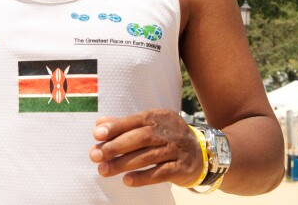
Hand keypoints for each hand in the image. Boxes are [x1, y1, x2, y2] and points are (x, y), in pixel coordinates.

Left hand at [89, 109, 203, 187]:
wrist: (202, 153)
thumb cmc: (167, 137)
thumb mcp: (149, 126)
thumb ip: (124, 125)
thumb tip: (99, 124)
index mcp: (158, 117)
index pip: (135, 120)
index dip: (115, 127)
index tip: (96, 135)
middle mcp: (168, 131)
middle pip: (140, 138)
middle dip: (116, 147)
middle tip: (95, 156)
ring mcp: (176, 149)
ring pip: (148, 156)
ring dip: (123, 164)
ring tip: (104, 170)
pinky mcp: (182, 168)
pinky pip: (161, 173)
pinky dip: (143, 177)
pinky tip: (127, 181)